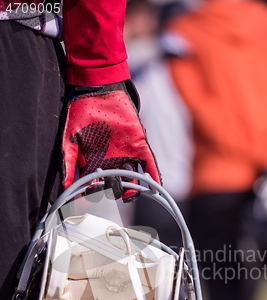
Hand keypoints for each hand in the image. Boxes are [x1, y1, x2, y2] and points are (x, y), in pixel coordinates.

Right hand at [61, 81, 161, 201]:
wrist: (98, 91)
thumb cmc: (81, 113)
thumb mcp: (70, 138)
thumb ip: (68, 161)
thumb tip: (66, 185)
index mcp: (95, 163)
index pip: (96, 185)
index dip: (94, 193)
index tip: (92, 194)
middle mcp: (111, 162)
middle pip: (116, 186)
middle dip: (114, 192)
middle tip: (110, 190)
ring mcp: (126, 155)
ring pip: (133, 180)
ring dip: (133, 190)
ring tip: (130, 195)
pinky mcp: (139, 146)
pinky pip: (149, 164)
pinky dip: (153, 176)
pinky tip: (155, 187)